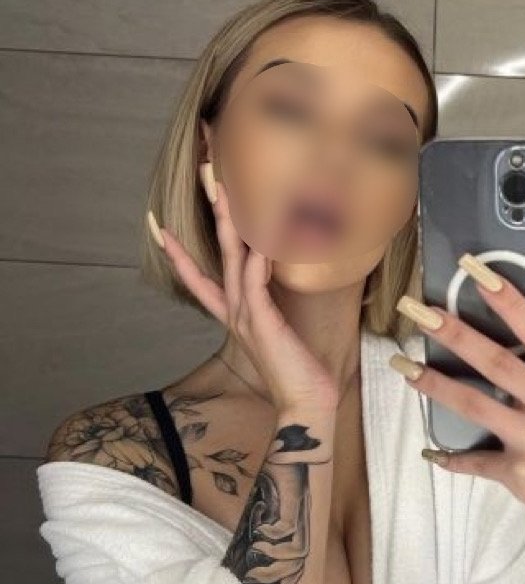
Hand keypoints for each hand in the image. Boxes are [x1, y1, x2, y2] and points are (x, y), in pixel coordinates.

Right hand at [147, 163, 342, 414]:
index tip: (163, 231)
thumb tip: (278, 286)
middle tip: (208, 180)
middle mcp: (236, 313)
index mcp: (236, 316)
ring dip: (230, 225)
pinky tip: (258, 240)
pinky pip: (254, 284)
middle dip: (213, 217)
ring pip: (233, 261)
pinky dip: (255, 261)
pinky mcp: (261, 322)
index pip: (200, 281)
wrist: (304, 403)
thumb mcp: (281, 333)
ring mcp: (245, 316)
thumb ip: (274, 310)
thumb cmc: (298, 371)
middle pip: (217, 256)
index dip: (181, 257)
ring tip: (227, 192)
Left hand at [392, 260, 524, 579]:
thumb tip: (522, 349)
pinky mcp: (519, 474)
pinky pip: (475, 461)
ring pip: (475, 404)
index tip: (478, 273)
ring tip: (402, 365)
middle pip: (498, 362)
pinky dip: (451, 457)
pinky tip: (432, 452)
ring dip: (434, 383)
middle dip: (454, 333)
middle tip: (418, 311)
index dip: (508, 301)